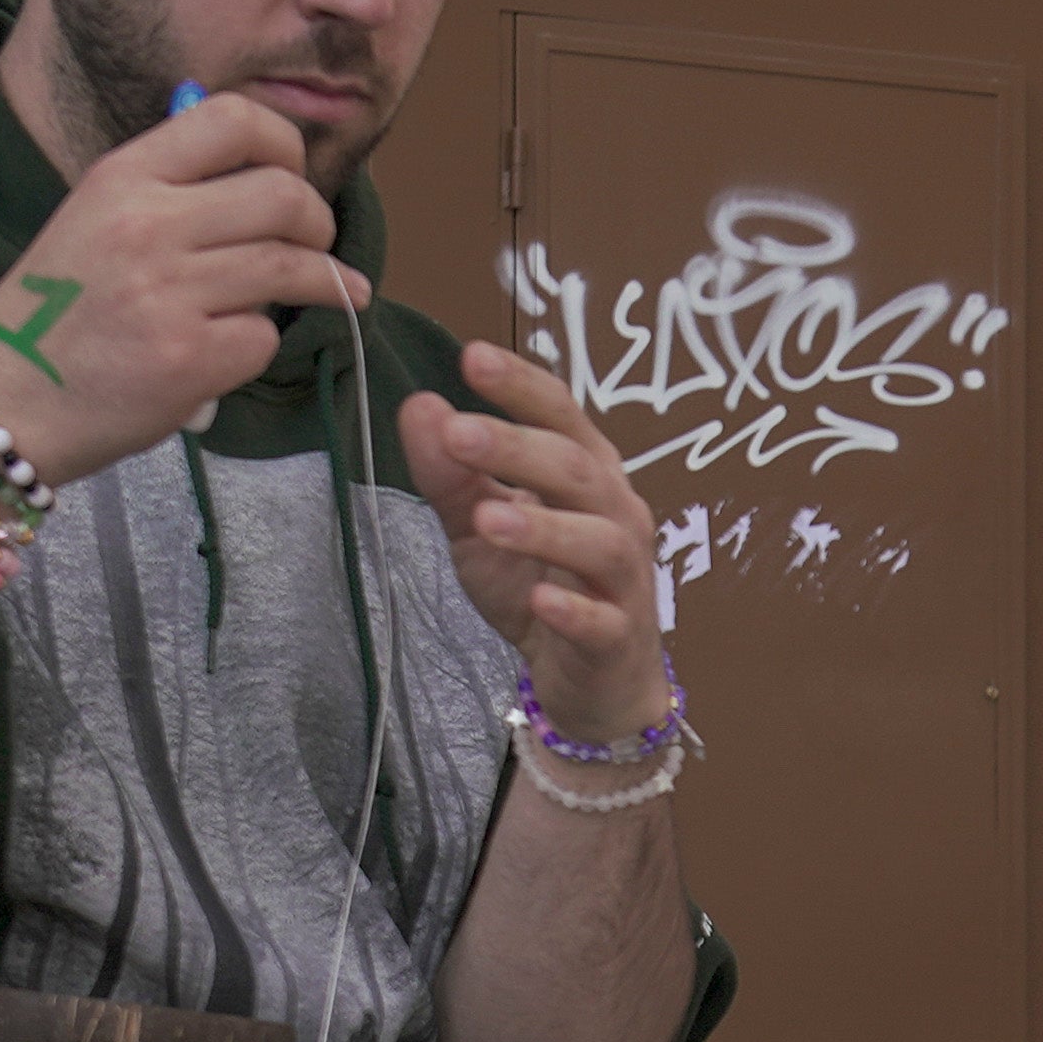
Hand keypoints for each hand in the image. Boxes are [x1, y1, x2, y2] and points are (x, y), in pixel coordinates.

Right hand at [0, 92, 359, 489]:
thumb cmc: (57, 313)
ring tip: (331, 291)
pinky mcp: (190, 358)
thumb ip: (168, 192)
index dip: (283, 144)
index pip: (233, 119)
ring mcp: (169, 292)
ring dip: (321, 281)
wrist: (4, 401)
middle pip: (284, 195)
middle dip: (318, 222)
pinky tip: (232, 352)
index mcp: (123, 177)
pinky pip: (263, 337)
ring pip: (290, 266)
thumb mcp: (94, 220)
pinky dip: (258, 346)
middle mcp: (147, 224)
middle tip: (314, 245)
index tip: (293, 175)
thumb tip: (265, 175)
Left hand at [396, 342, 671, 755]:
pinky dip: (573, 610)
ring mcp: (623, 578)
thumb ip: (451, 474)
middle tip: (458, 432)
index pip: (561, 414)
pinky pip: (603, 621)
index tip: (473, 357)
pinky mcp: (619, 639)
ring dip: (544, 528)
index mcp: (585, 473)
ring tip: (488, 519)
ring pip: (598, 542)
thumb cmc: (540, 589)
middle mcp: (615, 513)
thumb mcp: (479, 528)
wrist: (593, 684)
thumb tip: (419, 405)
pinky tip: (541, 600)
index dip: (521, 386)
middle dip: (518, 448)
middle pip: (576, 469)